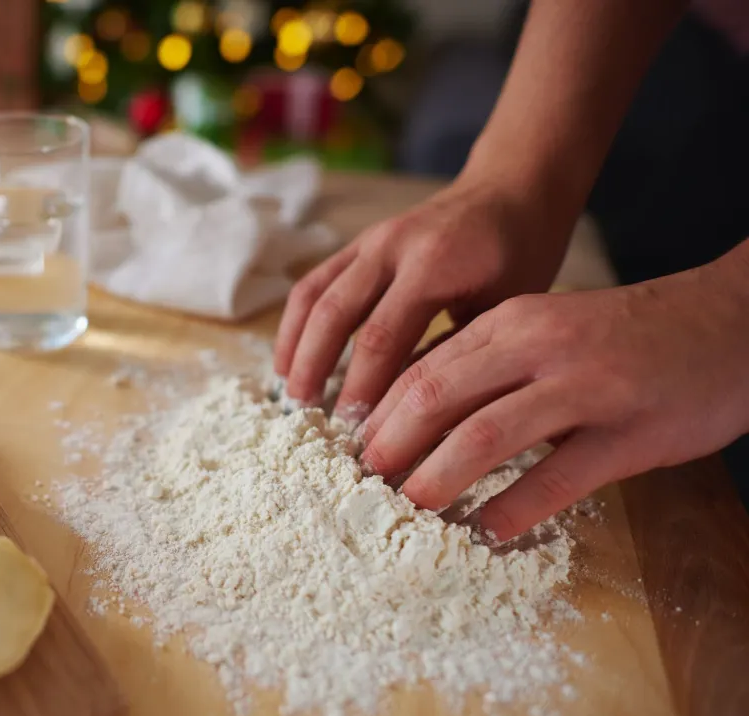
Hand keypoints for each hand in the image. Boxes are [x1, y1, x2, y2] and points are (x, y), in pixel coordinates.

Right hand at [274, 175, 575, 412]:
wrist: (512, 189)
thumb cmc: (520, 255)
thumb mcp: (505, 309)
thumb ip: (455, 354)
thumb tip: (414, 417)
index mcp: (434, 264)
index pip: (381, 337)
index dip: (362, 389)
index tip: (358, 433)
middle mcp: (392, 246)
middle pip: (336, 317)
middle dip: (319, 373)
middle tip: (316, 422)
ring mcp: (369, 241)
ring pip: (314, 298)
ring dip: (296, 350)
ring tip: (293, 397)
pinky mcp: (356, 244)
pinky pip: (313, 284)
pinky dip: (294, 325)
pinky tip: (288, 362)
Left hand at [360, 248, 748, 541]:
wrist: (728, 324)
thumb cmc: (622, 338)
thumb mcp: (546, 331)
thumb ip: (488, 365)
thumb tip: (413, 418)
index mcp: (511, 322)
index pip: (422, 369)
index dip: (379, 416)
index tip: (351, 453)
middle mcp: (540, 348)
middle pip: (437, 398)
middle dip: (391, 448)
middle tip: (366, 488)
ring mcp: (586, 388)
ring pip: (485, 438)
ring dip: (437, 480)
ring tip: (413, 512)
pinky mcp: (629, 433)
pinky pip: (556, 479)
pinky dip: (513, 511)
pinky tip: (490, 532)